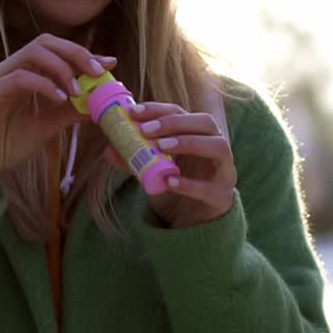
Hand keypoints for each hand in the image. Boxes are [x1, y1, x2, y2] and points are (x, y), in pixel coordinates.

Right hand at [0, 34, 114, 188]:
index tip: (109, 63)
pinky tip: (60, 99)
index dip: (83, 54)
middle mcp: (9, 68)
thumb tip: (101, 104)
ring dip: (61, 68)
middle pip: (45, 43)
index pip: (56, 51)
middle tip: (98, 72)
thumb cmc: (9, 144)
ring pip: (32, 54)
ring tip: (78, 90)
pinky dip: (44, 85)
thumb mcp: (48, 125)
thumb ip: (71, 112)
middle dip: (75, 54)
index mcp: (23, 72)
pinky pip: (20, 78)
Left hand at [104, 102, 235, 228]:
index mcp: (197, 135)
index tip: (134, 112)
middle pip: (206, 122)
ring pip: (219, 147)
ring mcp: (224, 171)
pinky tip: (169, 181)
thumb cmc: (175, 188)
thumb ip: (135, 160)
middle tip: (147, 130)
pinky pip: (212, 187)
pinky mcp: (222, 196)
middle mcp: (215, 147)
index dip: (158, 109)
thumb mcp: (151, 171)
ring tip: (162, 146)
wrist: (194, 222)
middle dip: (175, 122)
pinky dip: (190, 183)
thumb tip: (109, 149)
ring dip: (190, 142)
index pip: (181, 112)